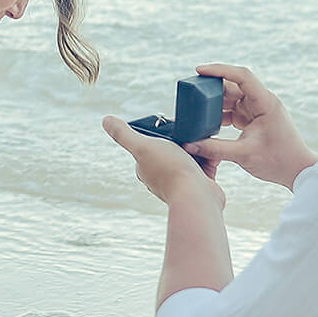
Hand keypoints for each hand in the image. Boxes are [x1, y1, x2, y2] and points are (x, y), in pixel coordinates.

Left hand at [101, 116, 225, 209]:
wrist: (196, 196)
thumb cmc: (169, 170)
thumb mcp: (143, 146)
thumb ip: (124, 134)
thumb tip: (106, 120)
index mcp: (145, 167)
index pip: (152, 142)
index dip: (164, 132)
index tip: (174, 126)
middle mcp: (161, 175)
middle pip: (174, 148)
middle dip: (184, 139)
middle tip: (191, 134)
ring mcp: (180, 180)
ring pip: (191, 155)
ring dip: (198, 148)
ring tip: (202, 144)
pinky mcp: (199, 184)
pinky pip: (206, 165)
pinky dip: (210, 158)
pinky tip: (212, 155)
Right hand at [185, 64, 317, 189]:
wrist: (298, 171)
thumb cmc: (278, 161)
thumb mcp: (243, 154)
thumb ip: (215, 149)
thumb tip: (189, 145)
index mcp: (265, 102)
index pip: (242, 76)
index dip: (220, 70)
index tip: (199, 70)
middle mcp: (262, 101)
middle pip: (233, 85)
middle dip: (212, 88)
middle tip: (190, 93)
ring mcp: (258, 109)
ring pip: (231, 98)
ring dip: (214, 103)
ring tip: (195, 109)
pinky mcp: (254, 118)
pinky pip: (233, 110)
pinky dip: (220, 115)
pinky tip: (207, 123)